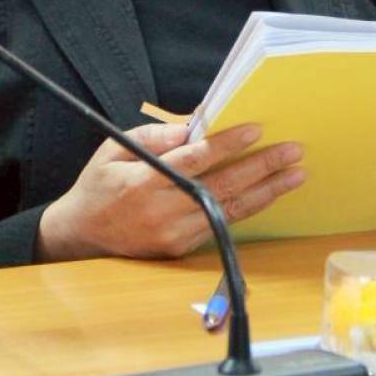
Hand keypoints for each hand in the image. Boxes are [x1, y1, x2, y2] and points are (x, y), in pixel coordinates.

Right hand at [35, 122, 305, 260]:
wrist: (80, 236)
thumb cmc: (98, 185)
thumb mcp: (114, 149)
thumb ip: (154, 136)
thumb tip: (193, 126)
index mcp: (143, 180)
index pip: (194, 159)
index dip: (226, 144)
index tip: (256, 129)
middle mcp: (162, 209)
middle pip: (222, 185)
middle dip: (261, 167)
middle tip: (293, 151)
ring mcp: (174, 233)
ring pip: (229, 210)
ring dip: (266, 192)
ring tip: (295, 175)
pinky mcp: (180, 248)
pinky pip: (221, 225)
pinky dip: (247, 208)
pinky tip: (268, 193)